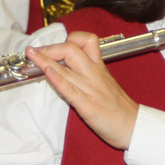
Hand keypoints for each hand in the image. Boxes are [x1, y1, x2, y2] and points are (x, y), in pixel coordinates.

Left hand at [25, 32, 138, 148]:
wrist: (133, 126)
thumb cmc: (117, 106)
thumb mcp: (105, 80)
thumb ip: (89, 70)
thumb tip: (67, 64)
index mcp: (99, 67)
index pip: (87, 40)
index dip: (68, 38)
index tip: (52, 45)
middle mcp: (94, 74)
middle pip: (71, 49)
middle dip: (49, 48)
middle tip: (34, 52)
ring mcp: (91, 89)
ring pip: (66, 67)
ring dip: (44, 60)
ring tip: (31, 55)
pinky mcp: (88, 105)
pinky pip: (71, 89)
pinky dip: (57, 79)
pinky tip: (47, 73)